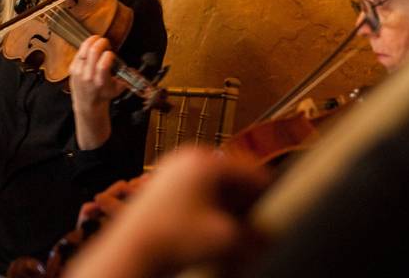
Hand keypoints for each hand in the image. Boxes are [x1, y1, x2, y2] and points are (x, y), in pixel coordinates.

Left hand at [65, 148, 269, 277]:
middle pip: (231, 176)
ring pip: (212, 185)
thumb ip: (254, 236)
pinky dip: (208, 206)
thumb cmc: (175, 239)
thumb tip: (271, 236)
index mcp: (207, 161)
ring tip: (236, 226)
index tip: (279, 203)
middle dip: (246, 199)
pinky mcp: (159, 186)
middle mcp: (188, 157)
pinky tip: (212, 228)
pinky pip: (194, 191)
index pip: (250, 171)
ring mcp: (171, 170)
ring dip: (228, 204)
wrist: (130, 249)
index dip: (268, 190)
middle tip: (259, 218)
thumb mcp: (225, 239)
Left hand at [69, 35, 126, 149]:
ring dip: (92, 41)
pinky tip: (89, 46)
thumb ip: (126, 78)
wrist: (88, 103)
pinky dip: (84, 47)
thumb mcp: (118, 89)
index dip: (109, 54)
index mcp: (101, 81)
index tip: (111, 53)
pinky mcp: (73, 69)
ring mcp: (79, 72)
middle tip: (105, 42)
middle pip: (93, 52)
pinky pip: (78, 53)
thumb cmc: (103, 95)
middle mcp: (88, 76)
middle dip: (101, 43)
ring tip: (97, 40)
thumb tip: (134, 70)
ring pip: (84, 50)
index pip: (103, 64)